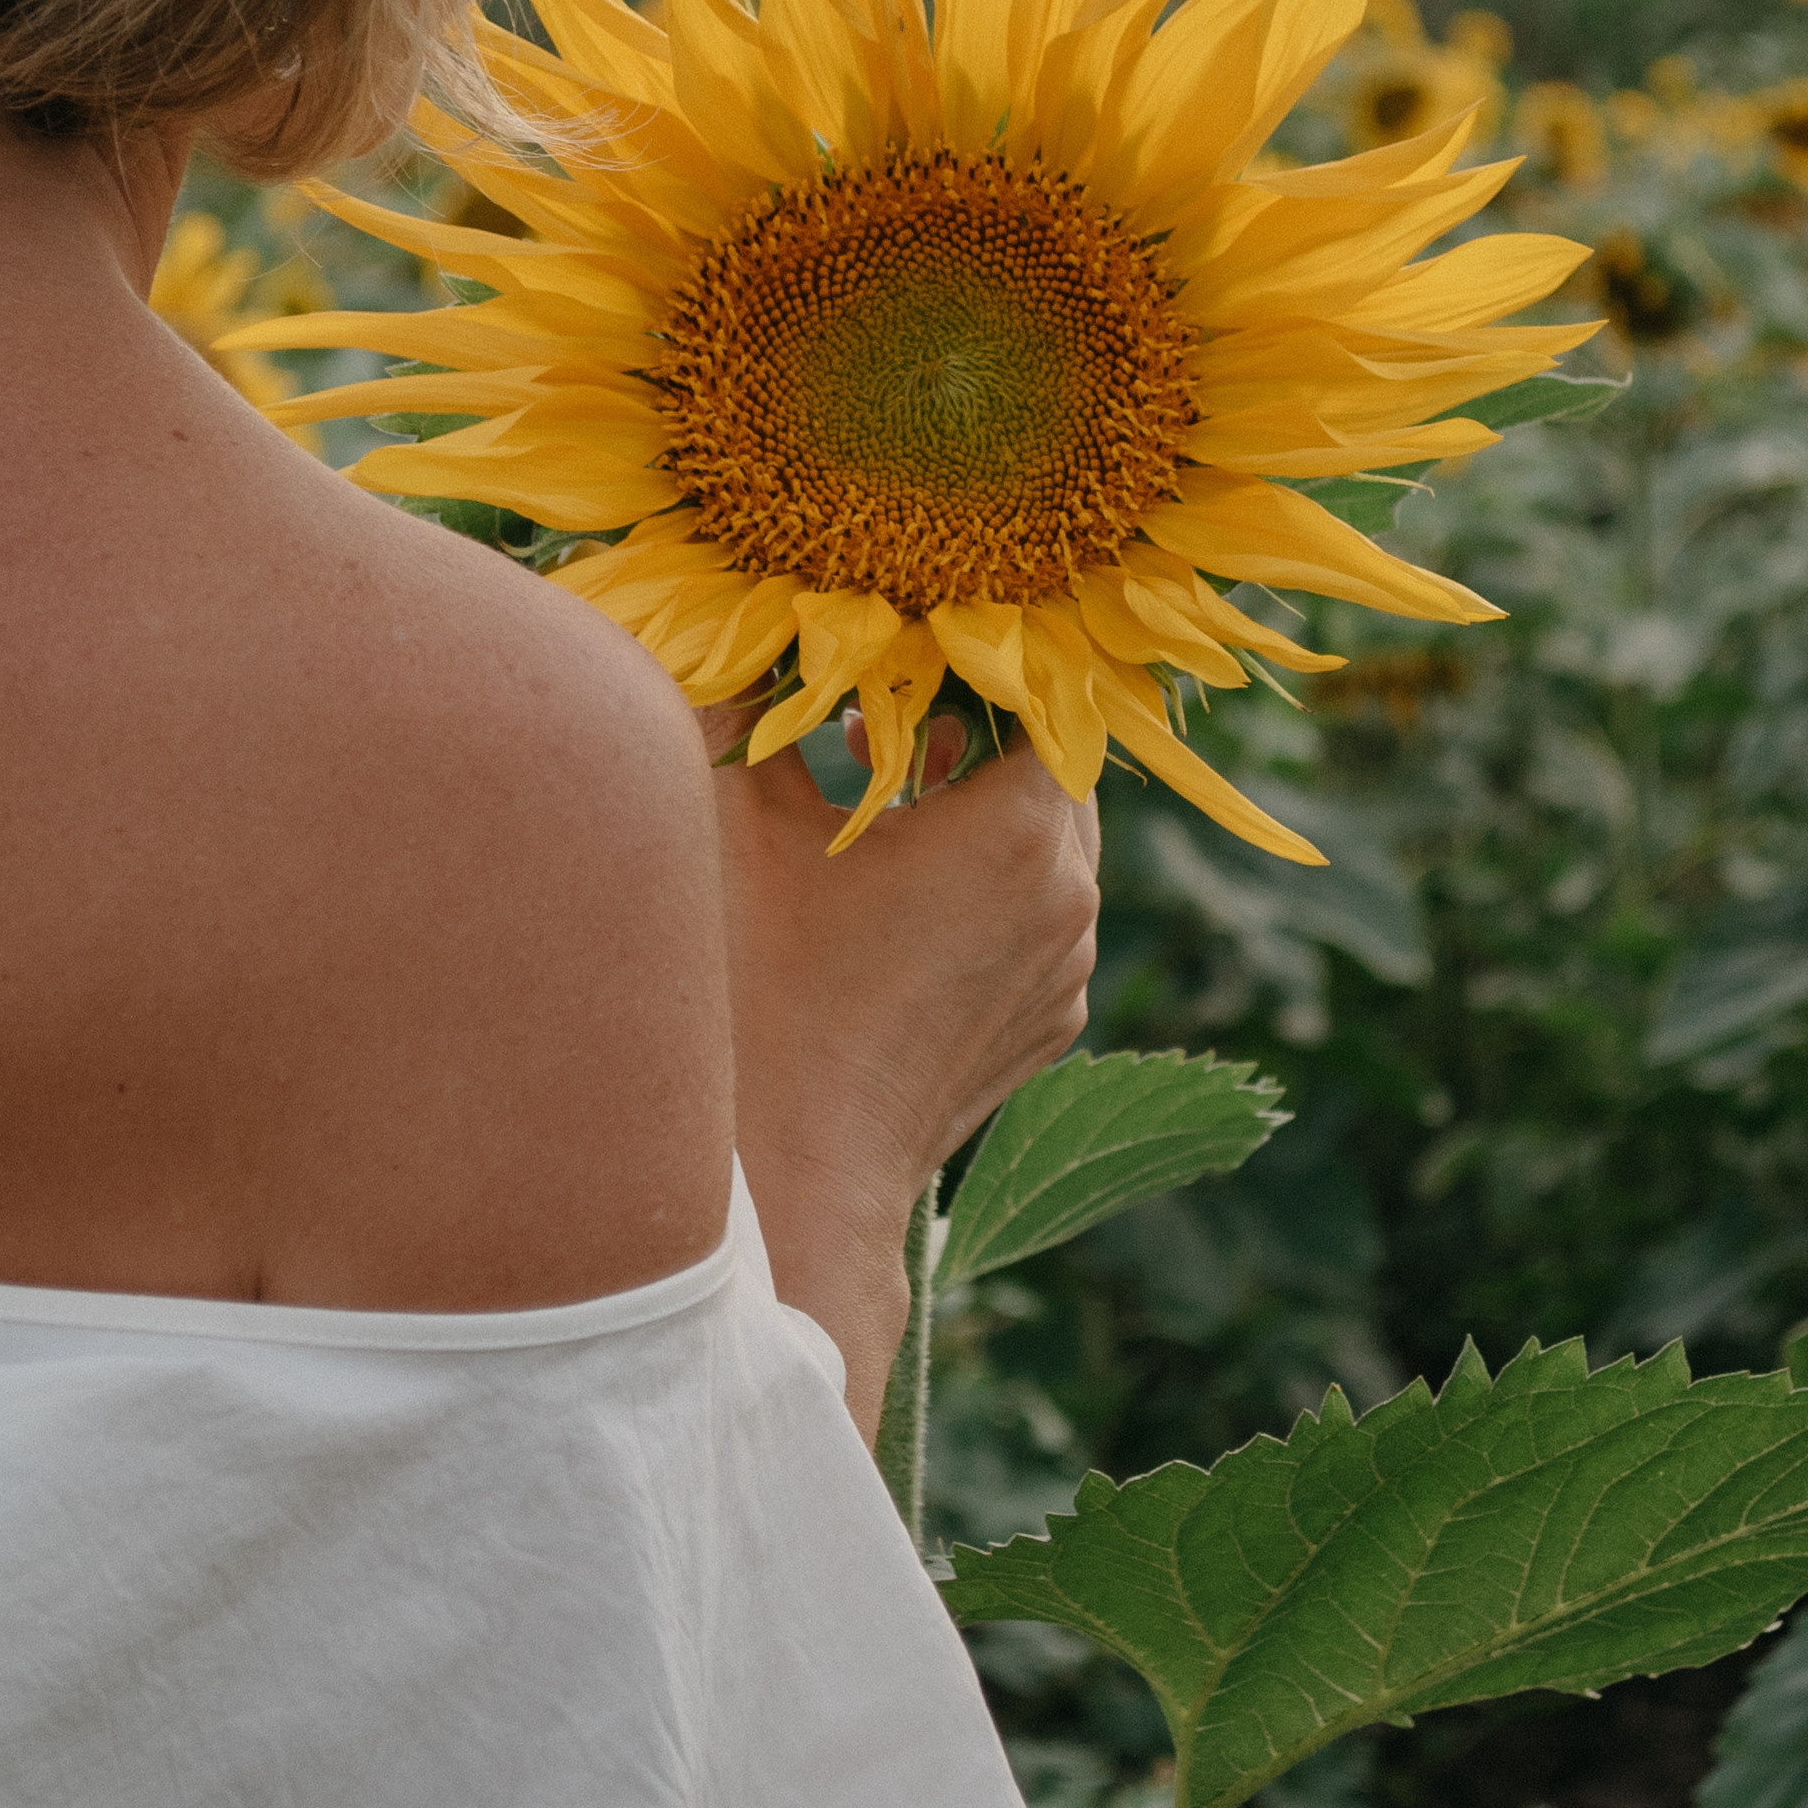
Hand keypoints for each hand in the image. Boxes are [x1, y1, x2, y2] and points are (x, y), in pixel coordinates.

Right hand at [710, 712, 1099, 1420]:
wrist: (789, 1173)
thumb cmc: (758, 987)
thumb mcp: (742, 821)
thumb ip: (748, 706)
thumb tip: (737, 634)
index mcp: (1020, 828)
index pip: (1036, 696)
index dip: (969, 667)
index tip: (904, 659)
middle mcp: (1070, 896)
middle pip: (1047, 772)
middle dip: (971, 741)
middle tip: (878, 731)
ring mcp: (1065, 971)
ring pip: (1046, 854)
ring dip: (978, 822)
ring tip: (880, 817)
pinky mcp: (1046, 1028)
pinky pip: (1036, 927)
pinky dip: (984, 899)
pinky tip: (895, 908)